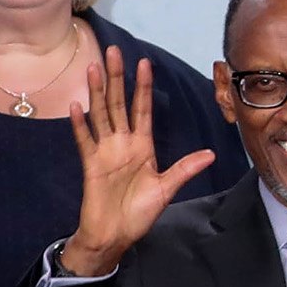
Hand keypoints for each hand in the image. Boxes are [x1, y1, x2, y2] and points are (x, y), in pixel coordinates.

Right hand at [58, 47, 214, 276]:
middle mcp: (122, 143)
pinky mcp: (91, 164)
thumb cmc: (138, 214)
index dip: (143, 86)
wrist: (114, 236)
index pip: (142, 109)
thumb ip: (185, 169)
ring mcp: (105, 151)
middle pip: (119, 103)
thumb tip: (210, 154)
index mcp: (142, 146)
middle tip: (113, 51)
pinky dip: (81, 124)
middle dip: (117, 78)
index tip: (144, 63)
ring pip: (100, 114)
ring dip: (97, 91)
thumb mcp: (166, 189)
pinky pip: (85, 140)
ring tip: (94, 68)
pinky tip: (76, 105)